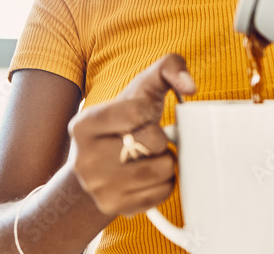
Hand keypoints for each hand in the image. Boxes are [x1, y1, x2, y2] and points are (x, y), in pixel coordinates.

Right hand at [68, 54, 196, 216]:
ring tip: (149, 154)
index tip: (145, 114)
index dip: (151, 111)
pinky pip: (163, 191)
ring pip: (163, 167)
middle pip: (152, 141)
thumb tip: (190, 86)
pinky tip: (150, 173)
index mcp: (84, 124)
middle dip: (160, 137)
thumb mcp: (140, 87)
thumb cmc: (124, 121)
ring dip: (165, 158)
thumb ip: (168, 67)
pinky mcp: (115, 207)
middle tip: (148, 137)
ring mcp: (99, 187)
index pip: (137, 111)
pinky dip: (165, 180)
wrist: (96, 167)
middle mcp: (85, 158)